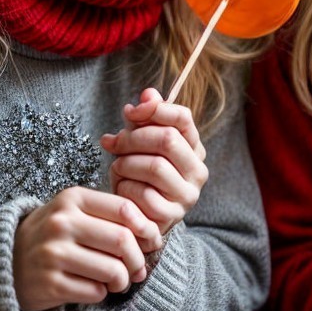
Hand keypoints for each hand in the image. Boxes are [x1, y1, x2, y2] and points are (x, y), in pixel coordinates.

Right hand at [12, 187, 159, 310]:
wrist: (6, 262)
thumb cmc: (52, 237)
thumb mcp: (74, 213)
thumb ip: (110, 217)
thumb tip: (153, 236)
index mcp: (72, 199)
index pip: (125, 209)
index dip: (146, 228)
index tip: (151, 241)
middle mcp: (61, 223)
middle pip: (122, 240)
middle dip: (138, 259)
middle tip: (137, 269)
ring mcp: (53, 254)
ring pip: (113, 270)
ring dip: (123, 280)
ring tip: (117, 281)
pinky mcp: (50, 284)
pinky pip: (95, 292)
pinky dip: (101, 294)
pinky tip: (92, 288)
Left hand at [102, 88, 207, 240]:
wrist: (136, 217)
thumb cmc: (138, 174)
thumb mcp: (140, 143)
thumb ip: (146, 118)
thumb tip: (148, 93)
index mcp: (194, 148)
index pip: (182, 118)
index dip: (153, 110)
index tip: (129, 112)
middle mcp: (197, 171)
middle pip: (167, 139)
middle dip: (133, 138)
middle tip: (114, 142)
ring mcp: (187, 196)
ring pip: (154, 166)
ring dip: (126, 164)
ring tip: (118, 167)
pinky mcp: (171, 216)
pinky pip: (143, 194)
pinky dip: (125, 187)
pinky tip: (122, 188)